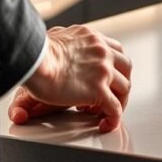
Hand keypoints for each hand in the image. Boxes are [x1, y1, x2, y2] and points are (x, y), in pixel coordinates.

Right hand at [8, 25, 132, 132]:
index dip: (113, 66)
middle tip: (110, 95)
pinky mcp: (98, 91)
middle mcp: (102, 52)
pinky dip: (113, 119)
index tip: (106, 77)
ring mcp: (103, 71)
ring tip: (104, 112)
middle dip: (120, 82)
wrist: (35, 61)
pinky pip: (114, 109)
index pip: (115, 50)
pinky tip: (105, 125)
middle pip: (125, 68)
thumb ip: (63, 39)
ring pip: (124, 88)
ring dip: (117, 101)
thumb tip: (57, 41)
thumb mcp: (56, 36)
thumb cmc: (38, 52)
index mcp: (93, 38)